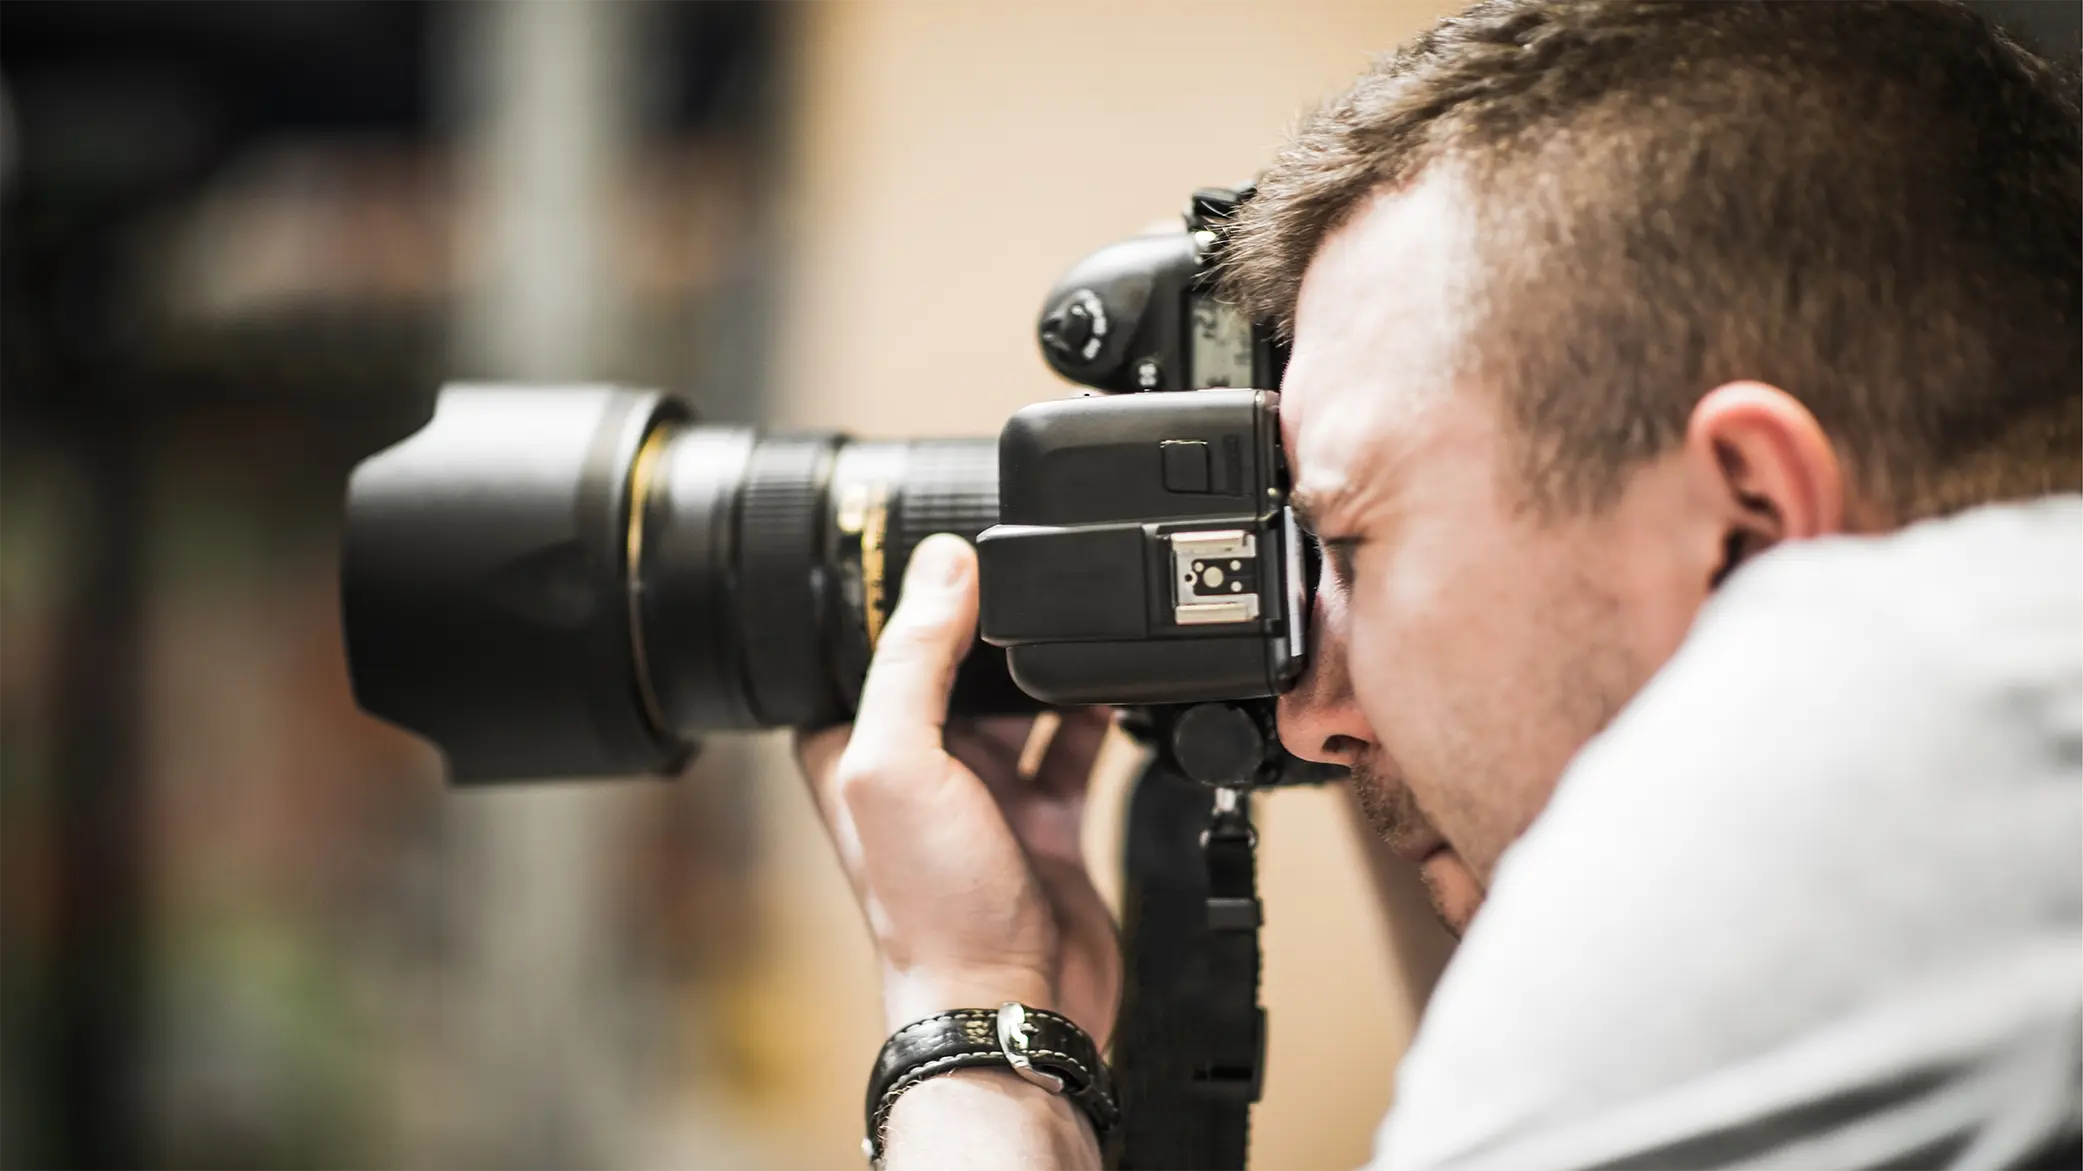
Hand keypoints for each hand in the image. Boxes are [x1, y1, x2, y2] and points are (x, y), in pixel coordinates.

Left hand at [796, 534, 1120, 1044]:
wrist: (1011, 1004)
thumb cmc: (932, 909)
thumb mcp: (899, 762)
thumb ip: (915, 658)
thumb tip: (943, 564)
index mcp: (853, 746)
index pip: (878, 643)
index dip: (916, 593)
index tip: (963, 543)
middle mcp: (917, 766)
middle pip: (959, 662)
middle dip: (997, 621)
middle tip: (1042, 568)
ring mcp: (986, 793)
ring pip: (1023, 699)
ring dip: (1053, 664)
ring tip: (1090, 616)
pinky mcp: (1047, 819)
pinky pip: (1078, 747)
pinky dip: (1103, 716)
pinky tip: (1125, 683)